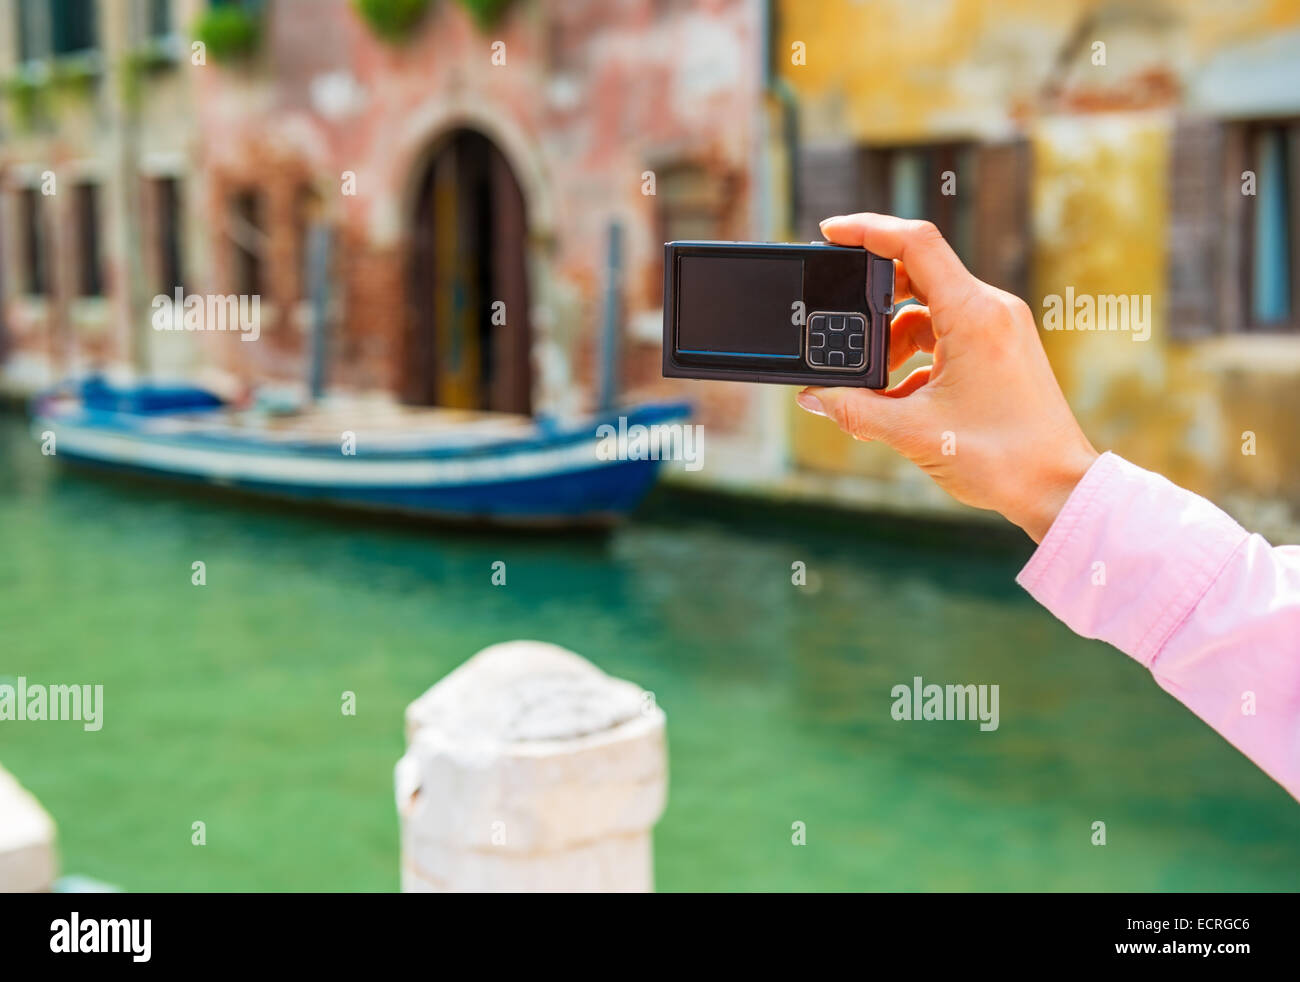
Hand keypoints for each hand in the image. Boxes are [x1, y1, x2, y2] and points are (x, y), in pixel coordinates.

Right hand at [797, 213, 1098, 542]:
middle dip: (872, 304)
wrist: (1059, 488)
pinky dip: (915, 358)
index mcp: (975, 315)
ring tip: (873, 389)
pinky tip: (899, 400)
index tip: (830, 233)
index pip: (916, 243)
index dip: (867, 229)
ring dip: (891, 341)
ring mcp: (999, 328)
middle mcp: (992, 310)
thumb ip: (854, 411)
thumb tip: (814, 397)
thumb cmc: (1002, 459)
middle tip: (843, 335)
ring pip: (928, 312)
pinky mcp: (1000, 349)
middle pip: (917, 276)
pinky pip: (945, 335)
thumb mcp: (914, 433)